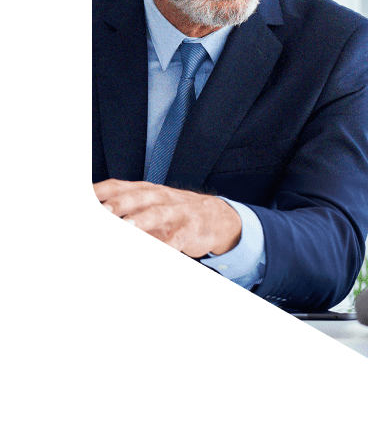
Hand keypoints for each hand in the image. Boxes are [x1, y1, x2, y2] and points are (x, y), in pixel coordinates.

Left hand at [94, 179, 241, 257]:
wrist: (215, 217)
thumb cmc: (173, 214)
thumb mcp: (150, 209)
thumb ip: (124, 214)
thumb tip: (92, 223)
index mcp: (146, 191)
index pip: (118, 186)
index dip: (99, 191)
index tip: (80, 199)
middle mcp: (160, 197)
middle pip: (137, 197)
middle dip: (118, 204)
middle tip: (101, 212)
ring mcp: (176, 211)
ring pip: (157, 213)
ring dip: (142, 220)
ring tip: (129, 227)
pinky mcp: (190, 229)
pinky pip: (177, 239)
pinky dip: (168, 247)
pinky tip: (161, 253)